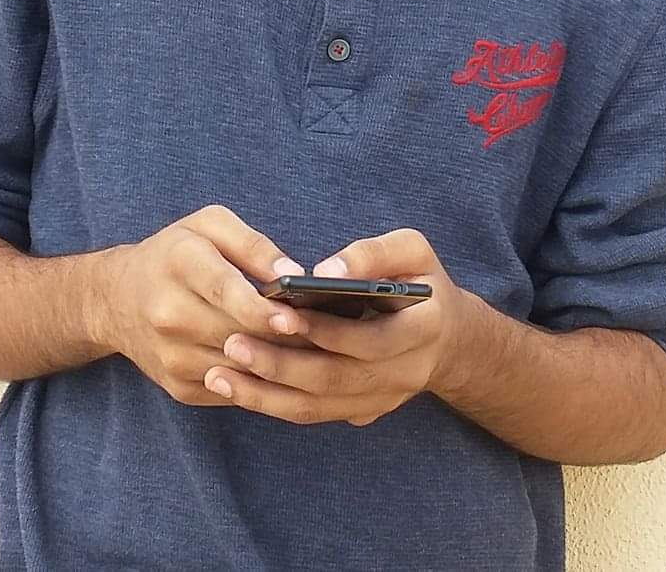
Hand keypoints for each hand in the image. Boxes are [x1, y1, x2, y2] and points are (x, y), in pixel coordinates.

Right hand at [101, 204, 310, 407]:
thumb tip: (294, 272)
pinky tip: (284, 370)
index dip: (260, 308)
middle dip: (280, 339)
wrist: (116, 300)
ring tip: (314, 354)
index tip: (294, 318)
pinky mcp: (177, 386)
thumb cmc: (175, 253)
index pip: (223, 289)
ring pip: (237, 367)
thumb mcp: (209, 226)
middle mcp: (168, 313)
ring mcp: (170, 356)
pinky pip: (230, 390)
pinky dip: (259, 382)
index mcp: (179, 263)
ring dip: (276, 365)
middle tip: (323, 337)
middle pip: (235, 333)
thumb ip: (253, 244)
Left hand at [204, 227, 467, 427]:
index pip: (369, 341)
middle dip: (280, 366)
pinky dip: (273, 404)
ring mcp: (383, 400)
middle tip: (232, 344)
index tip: (279, 314)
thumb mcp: (412, 251)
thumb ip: (373, 254)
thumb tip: (326, 269)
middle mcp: (405, 374)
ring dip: (266, 395)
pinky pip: (313, 414)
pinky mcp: (362, 413)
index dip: (324, 332)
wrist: (446, 336)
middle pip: (335, 380)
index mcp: (423, 331)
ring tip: (219, 375)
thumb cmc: (421, 279)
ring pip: (318, 407)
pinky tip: (238, 388)